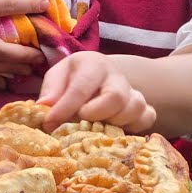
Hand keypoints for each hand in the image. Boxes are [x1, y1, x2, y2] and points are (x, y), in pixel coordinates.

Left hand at [37, 51, 156, 132]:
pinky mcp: (143, 106)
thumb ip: (50, 91)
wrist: (97, 76)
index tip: (50, 124)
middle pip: (116, 97)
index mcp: (93, 63)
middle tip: (79, 122)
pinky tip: (116, 129)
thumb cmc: (72, 79)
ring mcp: (132, 91)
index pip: (81, 87)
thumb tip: (43, 107)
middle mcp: (116, 75)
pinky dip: (135, 127)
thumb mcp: (57, 77)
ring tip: (96, 125)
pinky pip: (148, 117)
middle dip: (95, 114)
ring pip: (136, 107)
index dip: (64, 108)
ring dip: (115, 122)